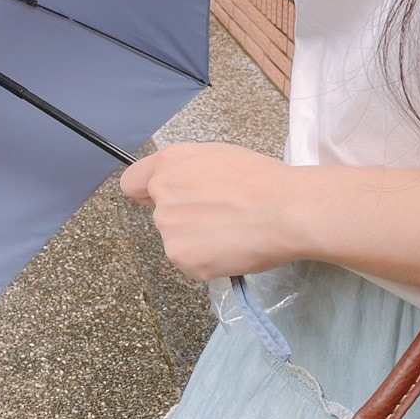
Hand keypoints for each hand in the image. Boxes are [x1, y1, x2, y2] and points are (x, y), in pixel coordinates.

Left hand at [119, 141, 296, 280]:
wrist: (287, 210)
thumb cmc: (262, 179)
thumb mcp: (217, 155)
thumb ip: (185, 168)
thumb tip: (174, 184)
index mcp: (168, 167)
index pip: (132, 184)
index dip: (149, 192)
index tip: (167, 198)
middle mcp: (162, 197)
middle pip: (162, 215)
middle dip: (185, 217)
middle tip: (221, 215)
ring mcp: (170, 232)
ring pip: (177, 241)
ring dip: (198, 241)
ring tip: (232, 231)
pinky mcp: (185, 260)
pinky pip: (192, 263)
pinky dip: (209, 261)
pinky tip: (233, 248)